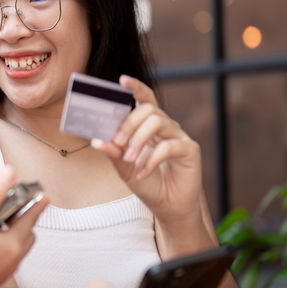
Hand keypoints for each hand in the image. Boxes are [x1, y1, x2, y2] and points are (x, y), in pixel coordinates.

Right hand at [0, 166, 44, 287]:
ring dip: (14, 233)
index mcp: (12, 245)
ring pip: (17, 247)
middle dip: (25, 219)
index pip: (31, 218)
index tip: (43, 196)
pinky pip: (6, 259)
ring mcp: (3, 273)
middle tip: (17, 207)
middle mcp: (12, 261)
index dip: (37, 204)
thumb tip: (9, 173)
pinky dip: (4, 246)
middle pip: (27, 234)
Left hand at [90, 75, 203, 225]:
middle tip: (117, 142)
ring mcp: (179, 136)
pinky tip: (142, 172)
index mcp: (149, 126)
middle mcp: (165, 126)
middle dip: (129, 124)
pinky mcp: (190, 150)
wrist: (167, 207)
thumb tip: (97, 140)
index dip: (136, 87)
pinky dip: (151, 159)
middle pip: (148, 109)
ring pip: (157, 122)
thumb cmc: (147, 183)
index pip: (145, 99)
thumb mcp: (124, 168)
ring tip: (129, 160)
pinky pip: (169, 146)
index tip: (121, 80)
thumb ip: (113, 152)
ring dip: (138, 140)